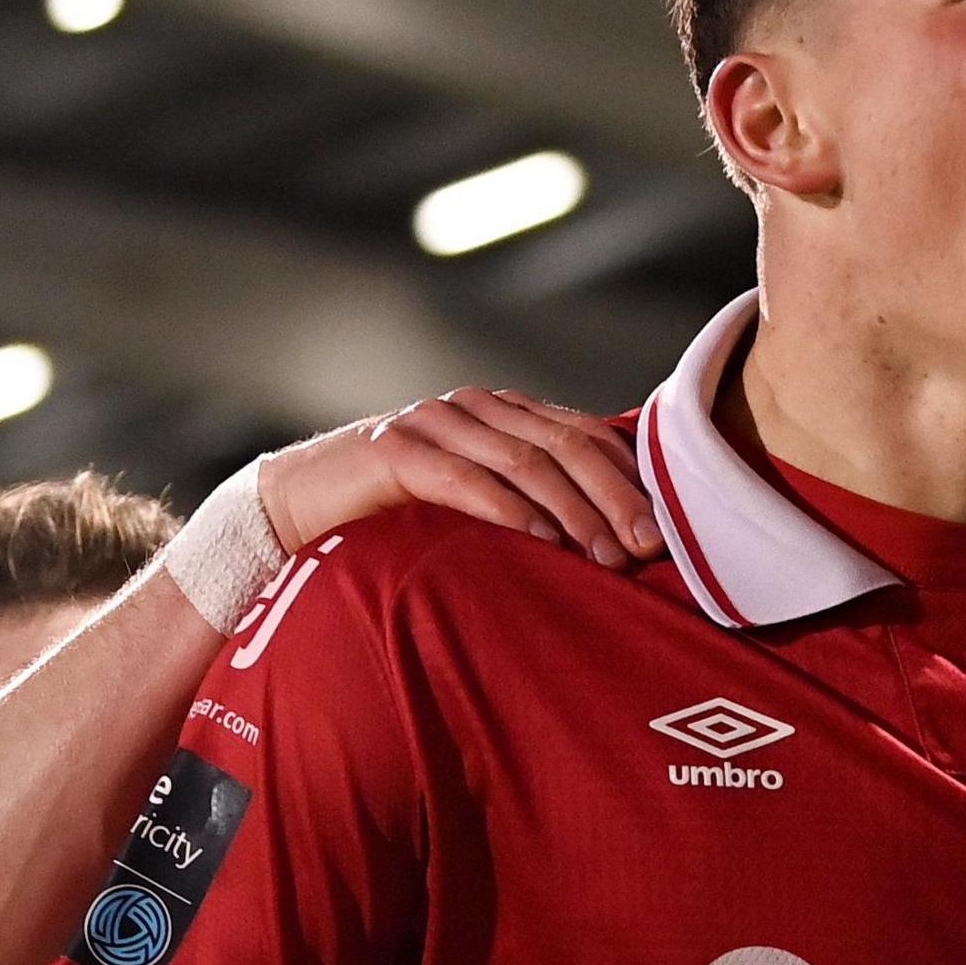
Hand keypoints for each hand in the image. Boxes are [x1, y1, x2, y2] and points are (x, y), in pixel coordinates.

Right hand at [264, 391, 663, 568]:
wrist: (299, 505)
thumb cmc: (399, 514)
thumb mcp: (477, 502)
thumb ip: (532, 502)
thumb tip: (613, 542)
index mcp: (503, 412)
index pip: (584, 435)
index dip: (628, 480)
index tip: (666, 532)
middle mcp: (475, 408)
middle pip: (564, 445)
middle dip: (613, 497)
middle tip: (647, 546)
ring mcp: (433, 422)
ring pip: (523, 461)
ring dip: (572, 512)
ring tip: (605, 556)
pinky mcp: (394, 450)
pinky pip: (463, 479)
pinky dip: (507, 510)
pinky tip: (540, 541)